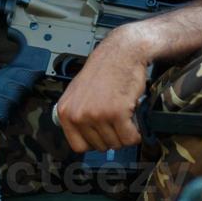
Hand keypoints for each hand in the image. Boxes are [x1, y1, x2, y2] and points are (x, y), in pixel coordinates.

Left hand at [55, 27, 148, 152]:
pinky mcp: (116, 113)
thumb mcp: (78, 93)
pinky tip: (134, 118)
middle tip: (117, 119)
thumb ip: (76, 116)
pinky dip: (136, 133)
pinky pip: (129, 138)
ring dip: (125, 133)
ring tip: (125, 114)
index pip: (78, 147)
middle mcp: (78, 115)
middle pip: (100, 147)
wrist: (122, 53)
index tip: (103, 133)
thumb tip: (83, 141)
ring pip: (116, 144)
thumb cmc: (103, 71)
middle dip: (112, 136)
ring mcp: (96, 115)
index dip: (95, 141)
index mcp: (65, 111)